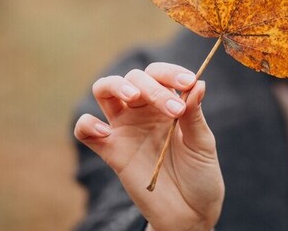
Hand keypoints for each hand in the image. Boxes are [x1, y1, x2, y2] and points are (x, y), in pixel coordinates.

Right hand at [74, 62, 223, 230]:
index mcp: (167, 103)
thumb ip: (195, 114)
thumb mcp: (202, 144)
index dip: (170, 73)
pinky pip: (85, 130)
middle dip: (152, 87)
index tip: (187, 83)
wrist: (189, 213)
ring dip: (115, 85)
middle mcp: (143, 111)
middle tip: (173, 110)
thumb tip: (198, 82)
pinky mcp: (110, 151)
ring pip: (104, 90)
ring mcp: (124, 129)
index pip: (159, 74)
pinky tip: (105, 132)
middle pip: (133, 78)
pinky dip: (87, 124)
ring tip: (132, 97)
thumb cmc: (200, 175)